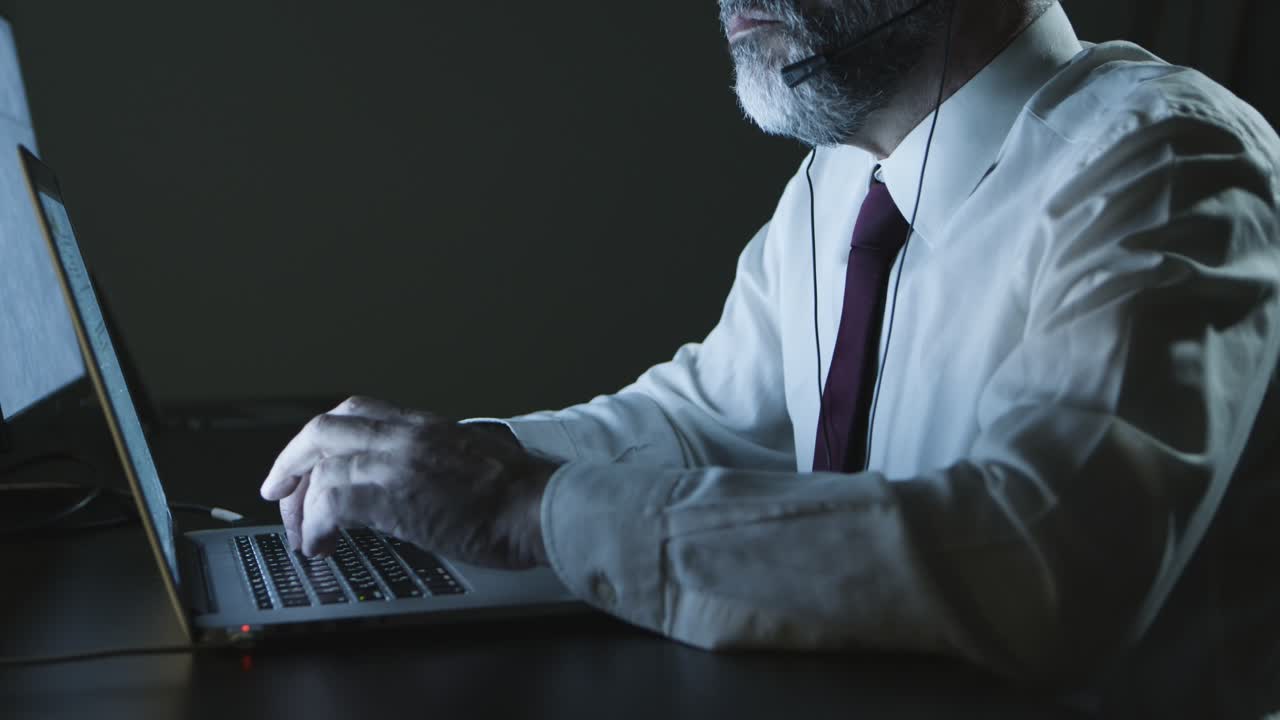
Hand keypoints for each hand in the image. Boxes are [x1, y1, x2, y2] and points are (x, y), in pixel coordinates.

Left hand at [259, 396, 559, 568]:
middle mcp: (405, 434)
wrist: (539, 506)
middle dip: (290, 462)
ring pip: (319, 466)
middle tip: (278, 494)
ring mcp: (395, 461)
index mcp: (425, 425)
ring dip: (300, 506)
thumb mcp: (475, 459)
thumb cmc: (521, 495)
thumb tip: (429, 477)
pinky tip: (320, 548)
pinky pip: (330, 503)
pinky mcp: (390, 495)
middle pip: (322, 431)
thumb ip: (441, 459)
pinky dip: (314, 527)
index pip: (355, 411)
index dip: (320, 436)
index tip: (306, 461)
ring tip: (303, 537)